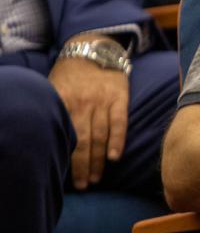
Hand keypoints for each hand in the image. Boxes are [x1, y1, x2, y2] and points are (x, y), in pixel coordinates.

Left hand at [48, 43, 129, 189]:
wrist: (93, 46)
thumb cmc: (69, 73)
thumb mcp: (53, 88)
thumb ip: (53, 111)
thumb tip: (47, 140)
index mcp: (61, 101)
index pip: (63, 136)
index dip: (63, 158)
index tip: (61, 177)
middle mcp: (82, 102)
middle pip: (82, 141)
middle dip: (82, 166)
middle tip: (84, 185)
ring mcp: (102, 100)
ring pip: (100, 135)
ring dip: (98, 159)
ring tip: (97, 178)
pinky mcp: (120, 96)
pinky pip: (119, 122)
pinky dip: (117, 140)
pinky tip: (114, 157)